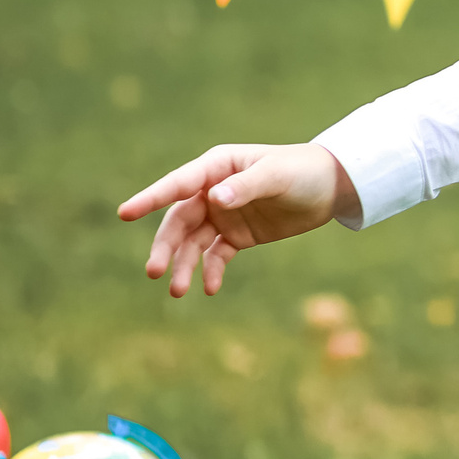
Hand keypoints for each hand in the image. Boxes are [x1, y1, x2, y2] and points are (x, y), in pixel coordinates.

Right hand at [118, 144, 360, 297]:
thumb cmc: (303, 171)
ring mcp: (223, 215)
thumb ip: (246, 187)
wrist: (333, 186)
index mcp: (216, 167)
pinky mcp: (238, 235)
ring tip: (178, 291)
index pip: (177, 184)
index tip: (125, 213)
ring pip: (192, 243)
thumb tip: (214, 198)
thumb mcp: (277, 176)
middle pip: (179, 221)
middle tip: (155, 271)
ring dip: (184, 265)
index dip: (150, 198)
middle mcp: (212, 191)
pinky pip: (216, 255)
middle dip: (166, 247)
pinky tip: (211, 287)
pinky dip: (211, 271)